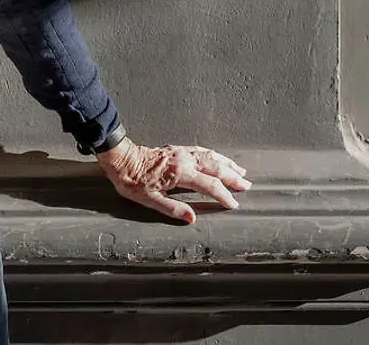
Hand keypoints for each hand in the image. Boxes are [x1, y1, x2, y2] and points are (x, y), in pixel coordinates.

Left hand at [95, 137, 250, 223]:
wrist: (120, 158)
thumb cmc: (132, 180)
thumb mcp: (149, 199)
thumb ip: (172, 209)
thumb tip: (192, 218)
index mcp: (180, 173)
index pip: (209, 185)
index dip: (223, 195)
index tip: (234, 204)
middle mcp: (184, 160)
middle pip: (215, 167)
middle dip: (233, 177)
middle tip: (247, 185)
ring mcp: (181, 152)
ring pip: (211, 156)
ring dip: (227, 163)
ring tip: (240, 170)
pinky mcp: (176, 149)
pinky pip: (201, 150)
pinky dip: (214, 155)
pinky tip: (217, 157)